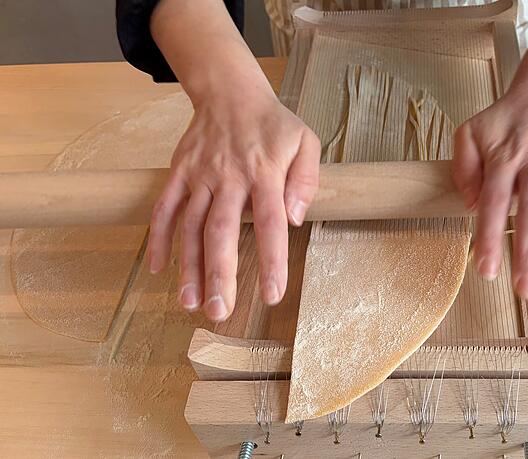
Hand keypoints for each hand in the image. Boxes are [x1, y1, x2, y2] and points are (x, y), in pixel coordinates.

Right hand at [146, 86, 320, 321]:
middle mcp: (230, 178)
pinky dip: (158, 237)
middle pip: (222, 231)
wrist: (230, 93)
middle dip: (219, 274)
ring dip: (188, 266)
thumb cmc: (274, 125)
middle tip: (220, 313)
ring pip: (190, 226)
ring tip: (190, 303)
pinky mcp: (179, 172)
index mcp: (265, 174)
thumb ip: (306, 179)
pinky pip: (165, 207)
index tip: (272, 295)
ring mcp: (200, 176)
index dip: (271, 261)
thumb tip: (296, 218)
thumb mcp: (306, 142)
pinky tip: (157, 268)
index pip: (271, 224)